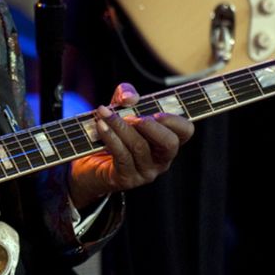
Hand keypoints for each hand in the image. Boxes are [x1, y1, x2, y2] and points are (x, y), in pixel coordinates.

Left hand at [67, 83, 194, 208]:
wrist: (89, 161)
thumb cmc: (112, 132)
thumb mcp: (120, 107)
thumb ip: (127, 94)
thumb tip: (130, 98)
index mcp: (167, 141)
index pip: (185, 131)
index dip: (174, 120)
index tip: (156, 112)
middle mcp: (161, 159)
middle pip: (169, 144)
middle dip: (151, 127)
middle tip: (132, 116)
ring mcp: (145, 172)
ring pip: (140, 147)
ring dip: (121, 126)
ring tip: (105, 113)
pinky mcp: (127, 179)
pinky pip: (121, 155)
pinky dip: (110, 136)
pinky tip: (101, 125)